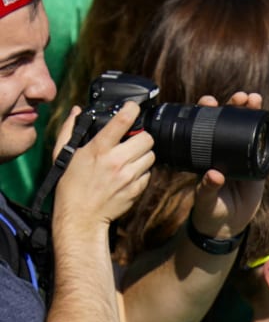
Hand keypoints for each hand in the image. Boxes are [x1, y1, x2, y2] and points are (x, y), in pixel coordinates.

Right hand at [52, 102, 154, 233]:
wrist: (81, 215)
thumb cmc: (70, 184)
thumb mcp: (63, 154)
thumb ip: (70, 130)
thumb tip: (77, 111)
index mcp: (98, 149)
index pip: (122, 122)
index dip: (131, 109)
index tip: (133, 106)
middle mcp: (117, 161)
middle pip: (147, 139)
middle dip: (142, 137)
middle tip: (133, 140)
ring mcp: (129, 176)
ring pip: (152, 155)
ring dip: (144, 154)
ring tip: (131, 157)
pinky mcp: (137, 189)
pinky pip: (149, 173)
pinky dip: (143, 171)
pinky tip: (130, 173)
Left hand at [188, 92, 265, 242]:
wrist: (228, 224)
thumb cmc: (210, 210)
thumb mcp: (205, 199)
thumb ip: (207, 188)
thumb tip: (214, 174)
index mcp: (205, 153)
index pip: (205, 126)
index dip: (207, 110)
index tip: (209, 101)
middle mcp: (222, 150)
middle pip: (228, 122)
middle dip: (234, 105)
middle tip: (240, 96)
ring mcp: (241, 156)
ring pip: (246, 129)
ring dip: (251, 112)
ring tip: (254, 98)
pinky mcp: (257, 165)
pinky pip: (261, 145)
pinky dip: (265, 131)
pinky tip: (268, 118)